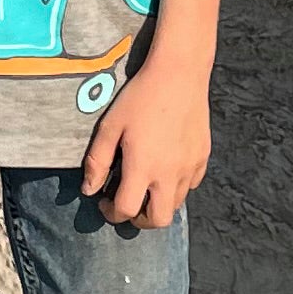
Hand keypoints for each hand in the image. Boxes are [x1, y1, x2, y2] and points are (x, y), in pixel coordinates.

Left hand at [80, 58, 211, 228]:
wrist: (179, 73)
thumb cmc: (140, 96)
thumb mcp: (110, 126)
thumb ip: (98, 161)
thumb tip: (89, 190)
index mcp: (143, 167)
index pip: (126, 210)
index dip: (111, 213)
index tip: (104, 202)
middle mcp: (169, 174)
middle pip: (157, 220)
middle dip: (139, 220)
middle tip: (129, 205)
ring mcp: (190, 167)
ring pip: (176, 205)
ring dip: (159, 204)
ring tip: (147, 186)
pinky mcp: (203, 157)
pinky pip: (190, 185)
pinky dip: (177, 187)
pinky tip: (166, 169)